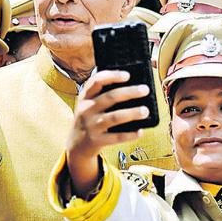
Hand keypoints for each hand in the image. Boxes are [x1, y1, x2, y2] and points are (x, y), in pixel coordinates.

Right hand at [66, 71, 147, 196]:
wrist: (75, 145)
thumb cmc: (88, 120)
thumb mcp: (88, 105)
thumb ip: (102, 95)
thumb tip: (132, 87)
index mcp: (85, 97)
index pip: (96, 81)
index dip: (112, 76)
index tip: (127, 75)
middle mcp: (86, 109)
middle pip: (109, 97)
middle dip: (129, 92)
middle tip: (145, 90)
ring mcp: (91, 126)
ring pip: (115, 117)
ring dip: (132, 113)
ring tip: (145, 111)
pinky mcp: (97, 140)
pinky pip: (117, 137)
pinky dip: (130, 134)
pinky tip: (140, 131)